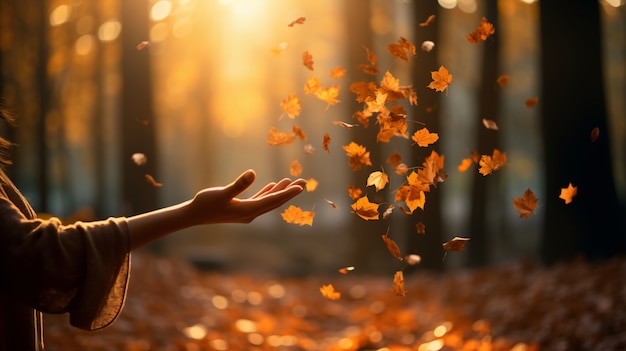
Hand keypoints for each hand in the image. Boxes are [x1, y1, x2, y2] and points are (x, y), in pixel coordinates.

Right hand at [187, 169, 306, 224]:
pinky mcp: (241, 208)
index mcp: (248, 210)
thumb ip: (238, 184)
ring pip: (268, 200)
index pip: (272, 201)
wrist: (193, 215)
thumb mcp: (222, 193)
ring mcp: (246, 212)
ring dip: (280, 191)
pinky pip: (259, 200)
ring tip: (292, 181)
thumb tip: (252, 173)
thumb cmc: (205, 204)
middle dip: (290, 192)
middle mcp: (250, 213)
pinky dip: (268, 193)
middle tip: (305, 182)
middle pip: (275, 202)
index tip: (300, 187)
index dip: (287, 193)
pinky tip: (273, 186)